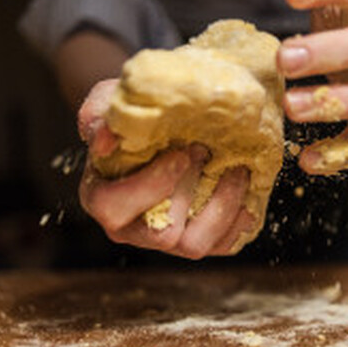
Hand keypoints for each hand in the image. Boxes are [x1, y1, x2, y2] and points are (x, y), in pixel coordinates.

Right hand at [77, 80, 254, 258]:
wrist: (173, 125)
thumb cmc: (138, 116)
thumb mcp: (111, 101)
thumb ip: (100, 115)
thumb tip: (104, 140)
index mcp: (102, 199)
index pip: (114, 208)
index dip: (151, 184)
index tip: (180, 152)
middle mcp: (133, 229)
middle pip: (163, 234)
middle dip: (191, 190)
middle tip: (206, 151)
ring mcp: (168, 240)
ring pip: (196, 245)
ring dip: (222, 204)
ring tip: (235, 168)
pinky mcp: (201, 241)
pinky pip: (224, 244)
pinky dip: (240, 217)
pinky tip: (247, 186)